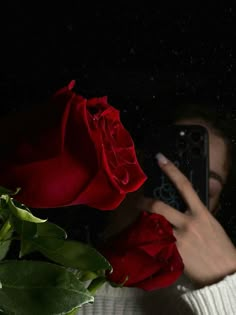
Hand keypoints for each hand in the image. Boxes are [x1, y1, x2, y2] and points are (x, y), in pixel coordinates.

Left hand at [139, 153, 235, 287]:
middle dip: (145, 202)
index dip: (171, 170)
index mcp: (201, 212)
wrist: (224, 272)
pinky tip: (148, 239)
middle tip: (138, 201)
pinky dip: (153, 238)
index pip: (184, 186)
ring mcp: (179, 238)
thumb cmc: (220, 246)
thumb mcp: (211, 223)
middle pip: (160, 206)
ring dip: (145, 221)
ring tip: (140, 220)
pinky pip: (158, 241)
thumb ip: (196, 212)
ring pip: (155, 223)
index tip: (160, 158)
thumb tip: (183, 204)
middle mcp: (188, 222)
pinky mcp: (174, 252)